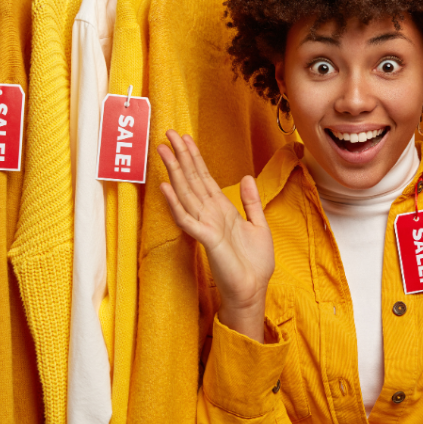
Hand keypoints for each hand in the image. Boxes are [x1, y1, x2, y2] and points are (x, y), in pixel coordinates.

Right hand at [157, 130, 274, 341]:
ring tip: (164, 151)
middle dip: (181, 157)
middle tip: (168, 134)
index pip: (204, 179)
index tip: (185, 139)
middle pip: (192, 181)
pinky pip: (187, 219)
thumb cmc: (254, 263)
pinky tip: (165, 188)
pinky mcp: (206, 239)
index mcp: (222, 210)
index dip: (195, 159)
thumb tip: (247, 178)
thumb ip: (251, 202)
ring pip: (186, 193)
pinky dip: (176, 204)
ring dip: (175, 172)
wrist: (253, 289)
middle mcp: (210, 215)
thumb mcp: (258, 226)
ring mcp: (205, 226)